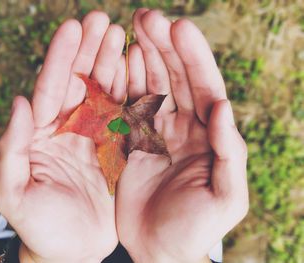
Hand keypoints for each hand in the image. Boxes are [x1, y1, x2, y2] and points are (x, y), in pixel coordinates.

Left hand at [0, 11, 126, 262]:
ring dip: (112, 62)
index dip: (61, 56)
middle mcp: (70, 128)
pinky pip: (125, 113)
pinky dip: (132, 91)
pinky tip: (139, 70)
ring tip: (123, 35)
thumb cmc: (40, 225)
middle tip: (103, 20)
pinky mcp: (116, 148)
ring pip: (104, 91)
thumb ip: (12, 148)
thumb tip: (19, 101)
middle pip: (79, 80)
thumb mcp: (15, 191)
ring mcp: (95, 135)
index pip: (51, 87)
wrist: (71, 249)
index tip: (74, 27)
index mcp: (43, 134)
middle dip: (90, 49)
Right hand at [116, 9, 248, 262]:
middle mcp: (184, 128)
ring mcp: (156, 132)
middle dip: (163, 46)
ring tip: (131, 30)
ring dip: (143, 57)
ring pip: (151, 86)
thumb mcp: (226, 197)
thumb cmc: (196, 228)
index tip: (178, 28)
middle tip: (146, 17)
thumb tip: (224, 107)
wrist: (161, 249)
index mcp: (209, 137)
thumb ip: (231, 153)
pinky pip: (128, 106)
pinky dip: (124, 84)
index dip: (193, 57)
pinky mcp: (132, 141)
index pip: (204, 87)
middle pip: (176, 78)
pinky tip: (119, 63)